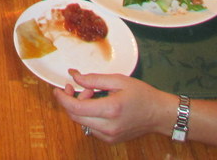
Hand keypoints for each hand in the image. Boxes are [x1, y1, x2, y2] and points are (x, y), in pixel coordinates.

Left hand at [52, 71, 174, 142]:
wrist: (159, 114)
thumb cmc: (141, 94)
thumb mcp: (118, 80)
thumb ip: (93, 79)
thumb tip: (74, 75)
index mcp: (110, 109)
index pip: (76, 108)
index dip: (62, 98)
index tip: (57, 89)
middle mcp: (108, 127)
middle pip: (75, 117)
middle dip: (70, 100)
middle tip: (80, 86)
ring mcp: (109, 136)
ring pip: (81, 123)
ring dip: (80, 108)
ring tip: (94, 94)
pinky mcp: (110, 140)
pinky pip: (90, 128)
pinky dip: (88, 116)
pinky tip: (99, 106)